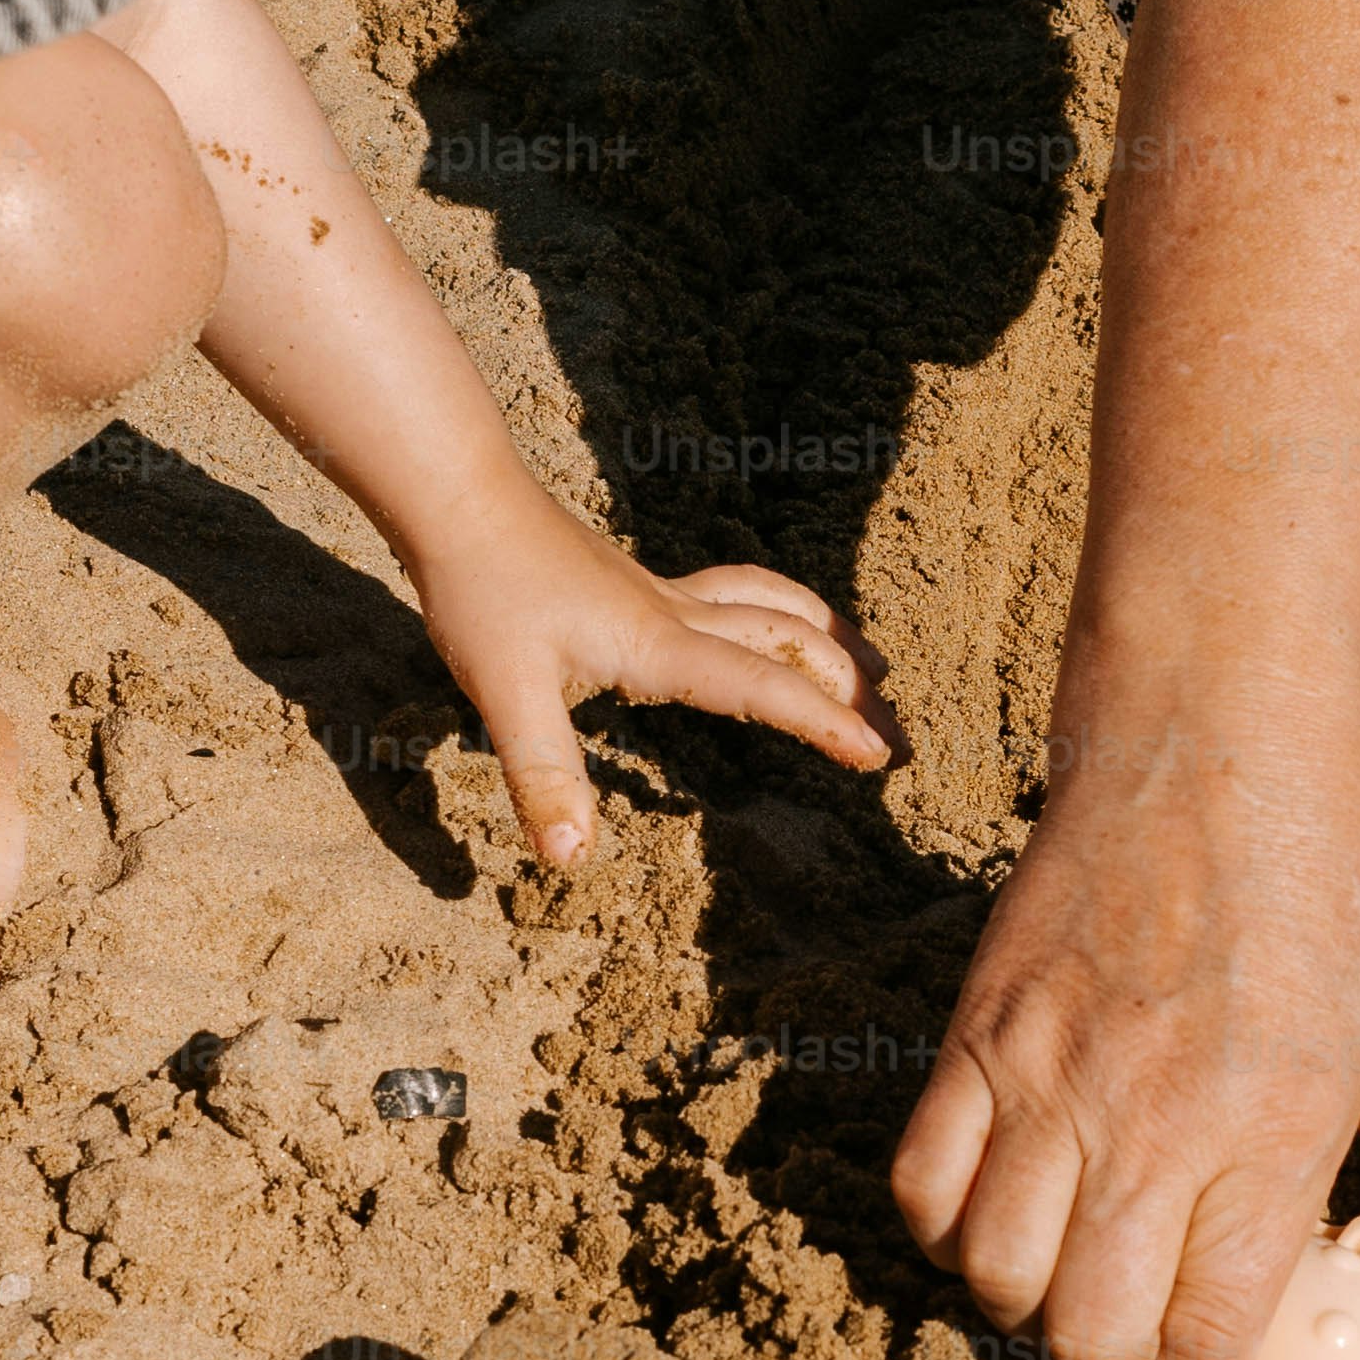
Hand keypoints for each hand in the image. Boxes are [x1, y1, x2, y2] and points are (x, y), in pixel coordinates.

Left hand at [409, 480, 890, 867]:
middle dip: (850, 692)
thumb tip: (571, 860)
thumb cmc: (483, 591)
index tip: (879, 759)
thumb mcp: (505, 694)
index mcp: (661, 647)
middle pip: (791, 643)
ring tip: (871, 668)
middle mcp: (678, 616)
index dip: (824, 725)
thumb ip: (543, 777)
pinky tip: (769, 627)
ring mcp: (663, 593)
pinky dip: (781, 610)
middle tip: (898, 739)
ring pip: (774, 607)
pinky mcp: (640, 584)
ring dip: (829, 638)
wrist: (461, 499)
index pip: (763, 687)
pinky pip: (739, 593)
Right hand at [893, 709, 1359, 1359]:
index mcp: (1269, 1136)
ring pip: (995, 1274)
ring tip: (1065, 1277)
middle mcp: (1152, 1126)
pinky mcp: (976, 1034)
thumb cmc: (1320, 880)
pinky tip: (996, 1211)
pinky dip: (948, 1227)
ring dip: (1028, 1305)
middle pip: (1086, 1331)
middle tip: (1137, 1342)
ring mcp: (1050, 1080)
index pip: (1205, 1338)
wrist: (1209, 742)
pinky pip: (921, 1184)